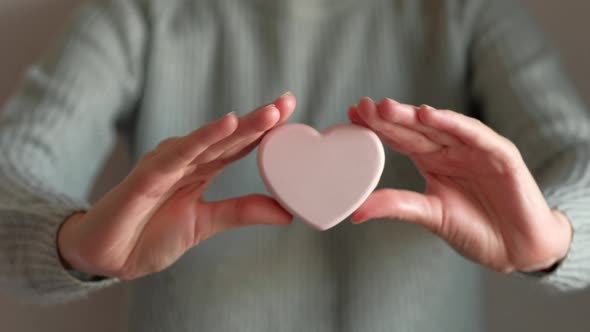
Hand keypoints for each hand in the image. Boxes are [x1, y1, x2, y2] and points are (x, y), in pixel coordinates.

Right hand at [58, 92, 295, 279]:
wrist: (107, 258)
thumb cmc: (149, 236)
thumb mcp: (206, 223)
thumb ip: (241, 212)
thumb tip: (286, 213)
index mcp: (202, 170)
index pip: (239, 146)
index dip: (265, 131)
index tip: (291, 114)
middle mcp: (187, 161)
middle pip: (229, 137)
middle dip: (260, 120)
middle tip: (288, 102)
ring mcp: (167, 165)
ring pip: (209, 140)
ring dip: (240, 125)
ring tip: (270, 113)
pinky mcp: (147, 176)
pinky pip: (179, 154)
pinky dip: (202, 138)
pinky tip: (226, 124)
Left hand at [348, 97, 571, 272]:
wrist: (519, 249)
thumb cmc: (476, 229)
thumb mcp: (430, 215)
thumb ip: (397, 206)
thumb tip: (356, 211)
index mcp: (432, 161)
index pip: (400, 138)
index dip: (377, 127)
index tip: (350, 116)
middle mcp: (451, 150)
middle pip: (415, 128)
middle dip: (389, 117)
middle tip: (362, 107)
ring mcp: (475, 149)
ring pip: (441, 126)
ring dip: (414, 116)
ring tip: (388, 108)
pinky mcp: (500, 155)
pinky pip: (475, 135)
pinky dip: (454, 123)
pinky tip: (431, 115)